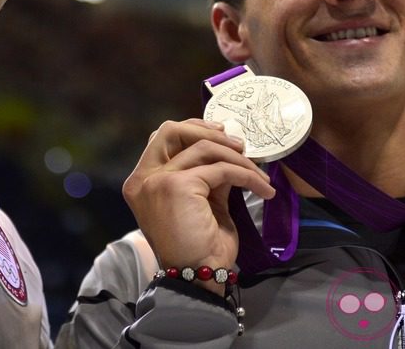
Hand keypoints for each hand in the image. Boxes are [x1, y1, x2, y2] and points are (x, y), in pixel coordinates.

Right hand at [122, 119, 274, 293]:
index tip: (222, 135)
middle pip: (171, 131)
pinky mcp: (178, 186)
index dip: (192, 129)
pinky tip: (263, 188)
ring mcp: (158, 181)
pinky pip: (221, 169)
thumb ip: (207, 175)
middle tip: (239, 145)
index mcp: (142, 182)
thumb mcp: (202, 201)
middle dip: (207, 129)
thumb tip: (228, 152)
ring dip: (239, 159)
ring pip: (203, 148)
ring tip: (260, 175)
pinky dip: (247, 176)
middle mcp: (143, 178)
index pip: (162, 139)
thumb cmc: (199, 246)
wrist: (199, 276)